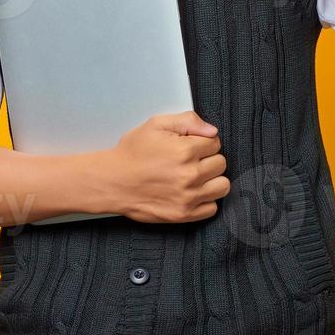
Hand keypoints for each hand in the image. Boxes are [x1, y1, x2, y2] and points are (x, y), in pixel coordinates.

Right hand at [105, 111, 229, 222]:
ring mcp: (188, 197)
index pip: (215, 143)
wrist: (112, 182)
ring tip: (196, 176)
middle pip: (221, 164)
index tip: (191, 146)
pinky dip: (206, 200)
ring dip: (212, 180)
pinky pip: (212, 208)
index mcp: (185, 151)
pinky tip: (193, 192)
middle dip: (208, 159)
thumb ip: (188, 121)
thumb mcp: (156, 125)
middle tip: (191, 161)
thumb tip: (212, 131)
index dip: (203, 142)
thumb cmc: (132, 153)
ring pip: (222, 186)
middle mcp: (190, 175)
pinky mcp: (184, 214)